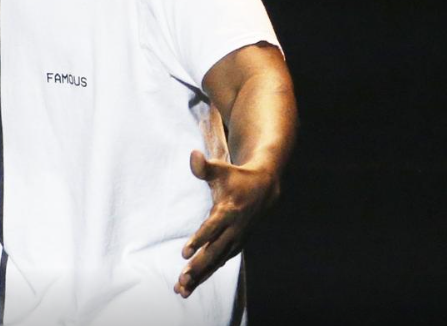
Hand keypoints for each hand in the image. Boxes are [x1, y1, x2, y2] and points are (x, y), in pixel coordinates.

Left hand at [174, 149, 278, 297]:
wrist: (264, 189)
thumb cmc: (236, 177)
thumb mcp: (221, 169)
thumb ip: (204, 166)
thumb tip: (193, 155)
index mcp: (229, 210)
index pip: (212, 227)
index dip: (199, 240)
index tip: (185, 253)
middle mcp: (233, 229)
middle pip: (214, 251)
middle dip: (198, 267)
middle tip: (182, 280)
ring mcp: (235, 240)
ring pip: (216, 262)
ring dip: (200, 277)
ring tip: (182, 290)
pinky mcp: (234, 245)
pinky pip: (219, 263)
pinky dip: (206, 275)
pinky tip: (192, 286)